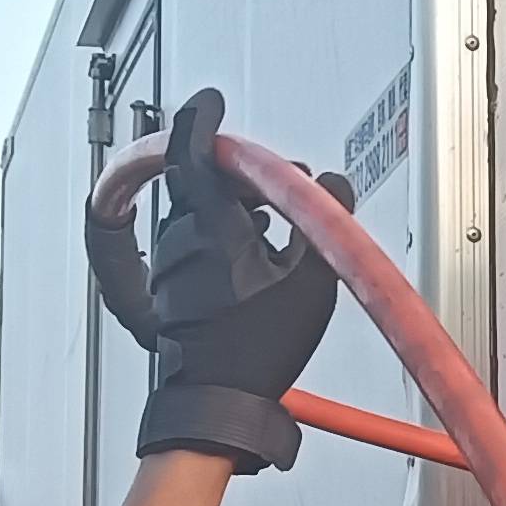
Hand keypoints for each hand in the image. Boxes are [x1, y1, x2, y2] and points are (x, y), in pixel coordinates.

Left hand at [111, 88, 356, 470]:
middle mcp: (181, 237)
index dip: (202, 118)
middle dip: (245, 178)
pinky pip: (198, 246)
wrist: (216, 402)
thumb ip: (325, 223)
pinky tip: (257, 269)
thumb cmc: (255, 347)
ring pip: (203, 216)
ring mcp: (171, 264)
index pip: (193, 147)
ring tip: (277, 239)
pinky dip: (225, 242)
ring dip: (237, 214)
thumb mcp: (311, 280)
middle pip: (207, 182)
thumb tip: (334, 187)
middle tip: (280, 189)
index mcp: (209, 222)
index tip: (210, 103)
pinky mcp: (171, 288)